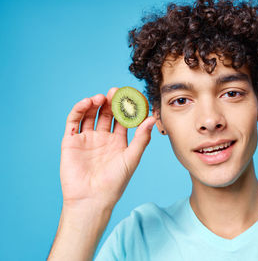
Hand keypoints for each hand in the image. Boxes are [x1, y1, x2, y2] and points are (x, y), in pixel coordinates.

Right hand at [60, 87, 155, 209]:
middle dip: (111, 102)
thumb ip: (141, 138)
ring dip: (95, 104)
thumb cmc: (115, 183)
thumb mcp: (131, 158)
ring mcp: (86, 139)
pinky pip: (73, 122)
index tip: (132, 96)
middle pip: (106, 114)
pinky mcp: (71, 141)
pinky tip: (87, 103)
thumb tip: (152, 119)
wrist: (92, 199)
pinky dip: (79, 110)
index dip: (126, 108)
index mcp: (118, 142)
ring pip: (90, 115)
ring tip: (101, 98)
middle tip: (116, 91)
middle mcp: (102, 138)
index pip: (122, 119)